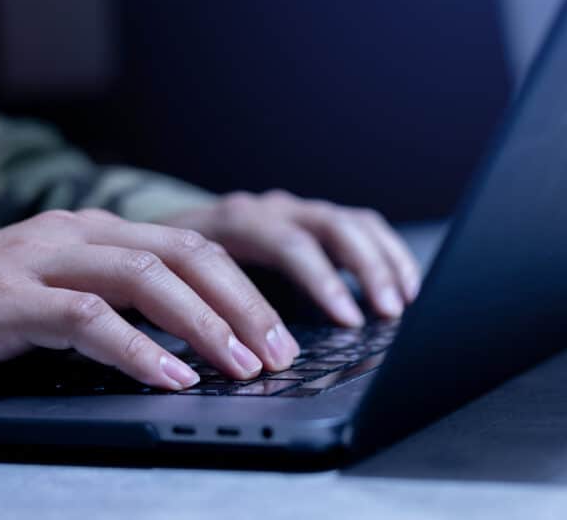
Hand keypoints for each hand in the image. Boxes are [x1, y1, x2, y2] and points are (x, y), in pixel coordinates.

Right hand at [0, 209, 298, 388]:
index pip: (194, 248)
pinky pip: (88, 319)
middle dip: (242, 305)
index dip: (245, 290)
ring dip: (203, 324)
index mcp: (101, 232)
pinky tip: (170, 376)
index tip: (280, 335)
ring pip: (146, 277)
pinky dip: (136, 348)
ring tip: (241, 365)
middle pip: (185, 255)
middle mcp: (80, 234)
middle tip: (279, 352)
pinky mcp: (10, 299)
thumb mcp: (67, 290)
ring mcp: (44, 260)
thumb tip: (195, 343)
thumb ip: (122, 302)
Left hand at [160, 190, 420, 326]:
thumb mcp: (179, 289)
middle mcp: (272, 209)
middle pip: (330, 227)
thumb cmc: (173, 273)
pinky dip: (387, 255)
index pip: (288, 243)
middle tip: (385, 314)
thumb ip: (209, 313)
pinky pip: (363, 227)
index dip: (322, 281)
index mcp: (236, 221)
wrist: (162, 238)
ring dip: (382, 264)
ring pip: (352, 223)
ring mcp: (297, 211)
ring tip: (401, 305)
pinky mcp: (315, 220)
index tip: (348, 320)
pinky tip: (405, 286)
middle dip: (363, 273)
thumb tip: (239, 357)